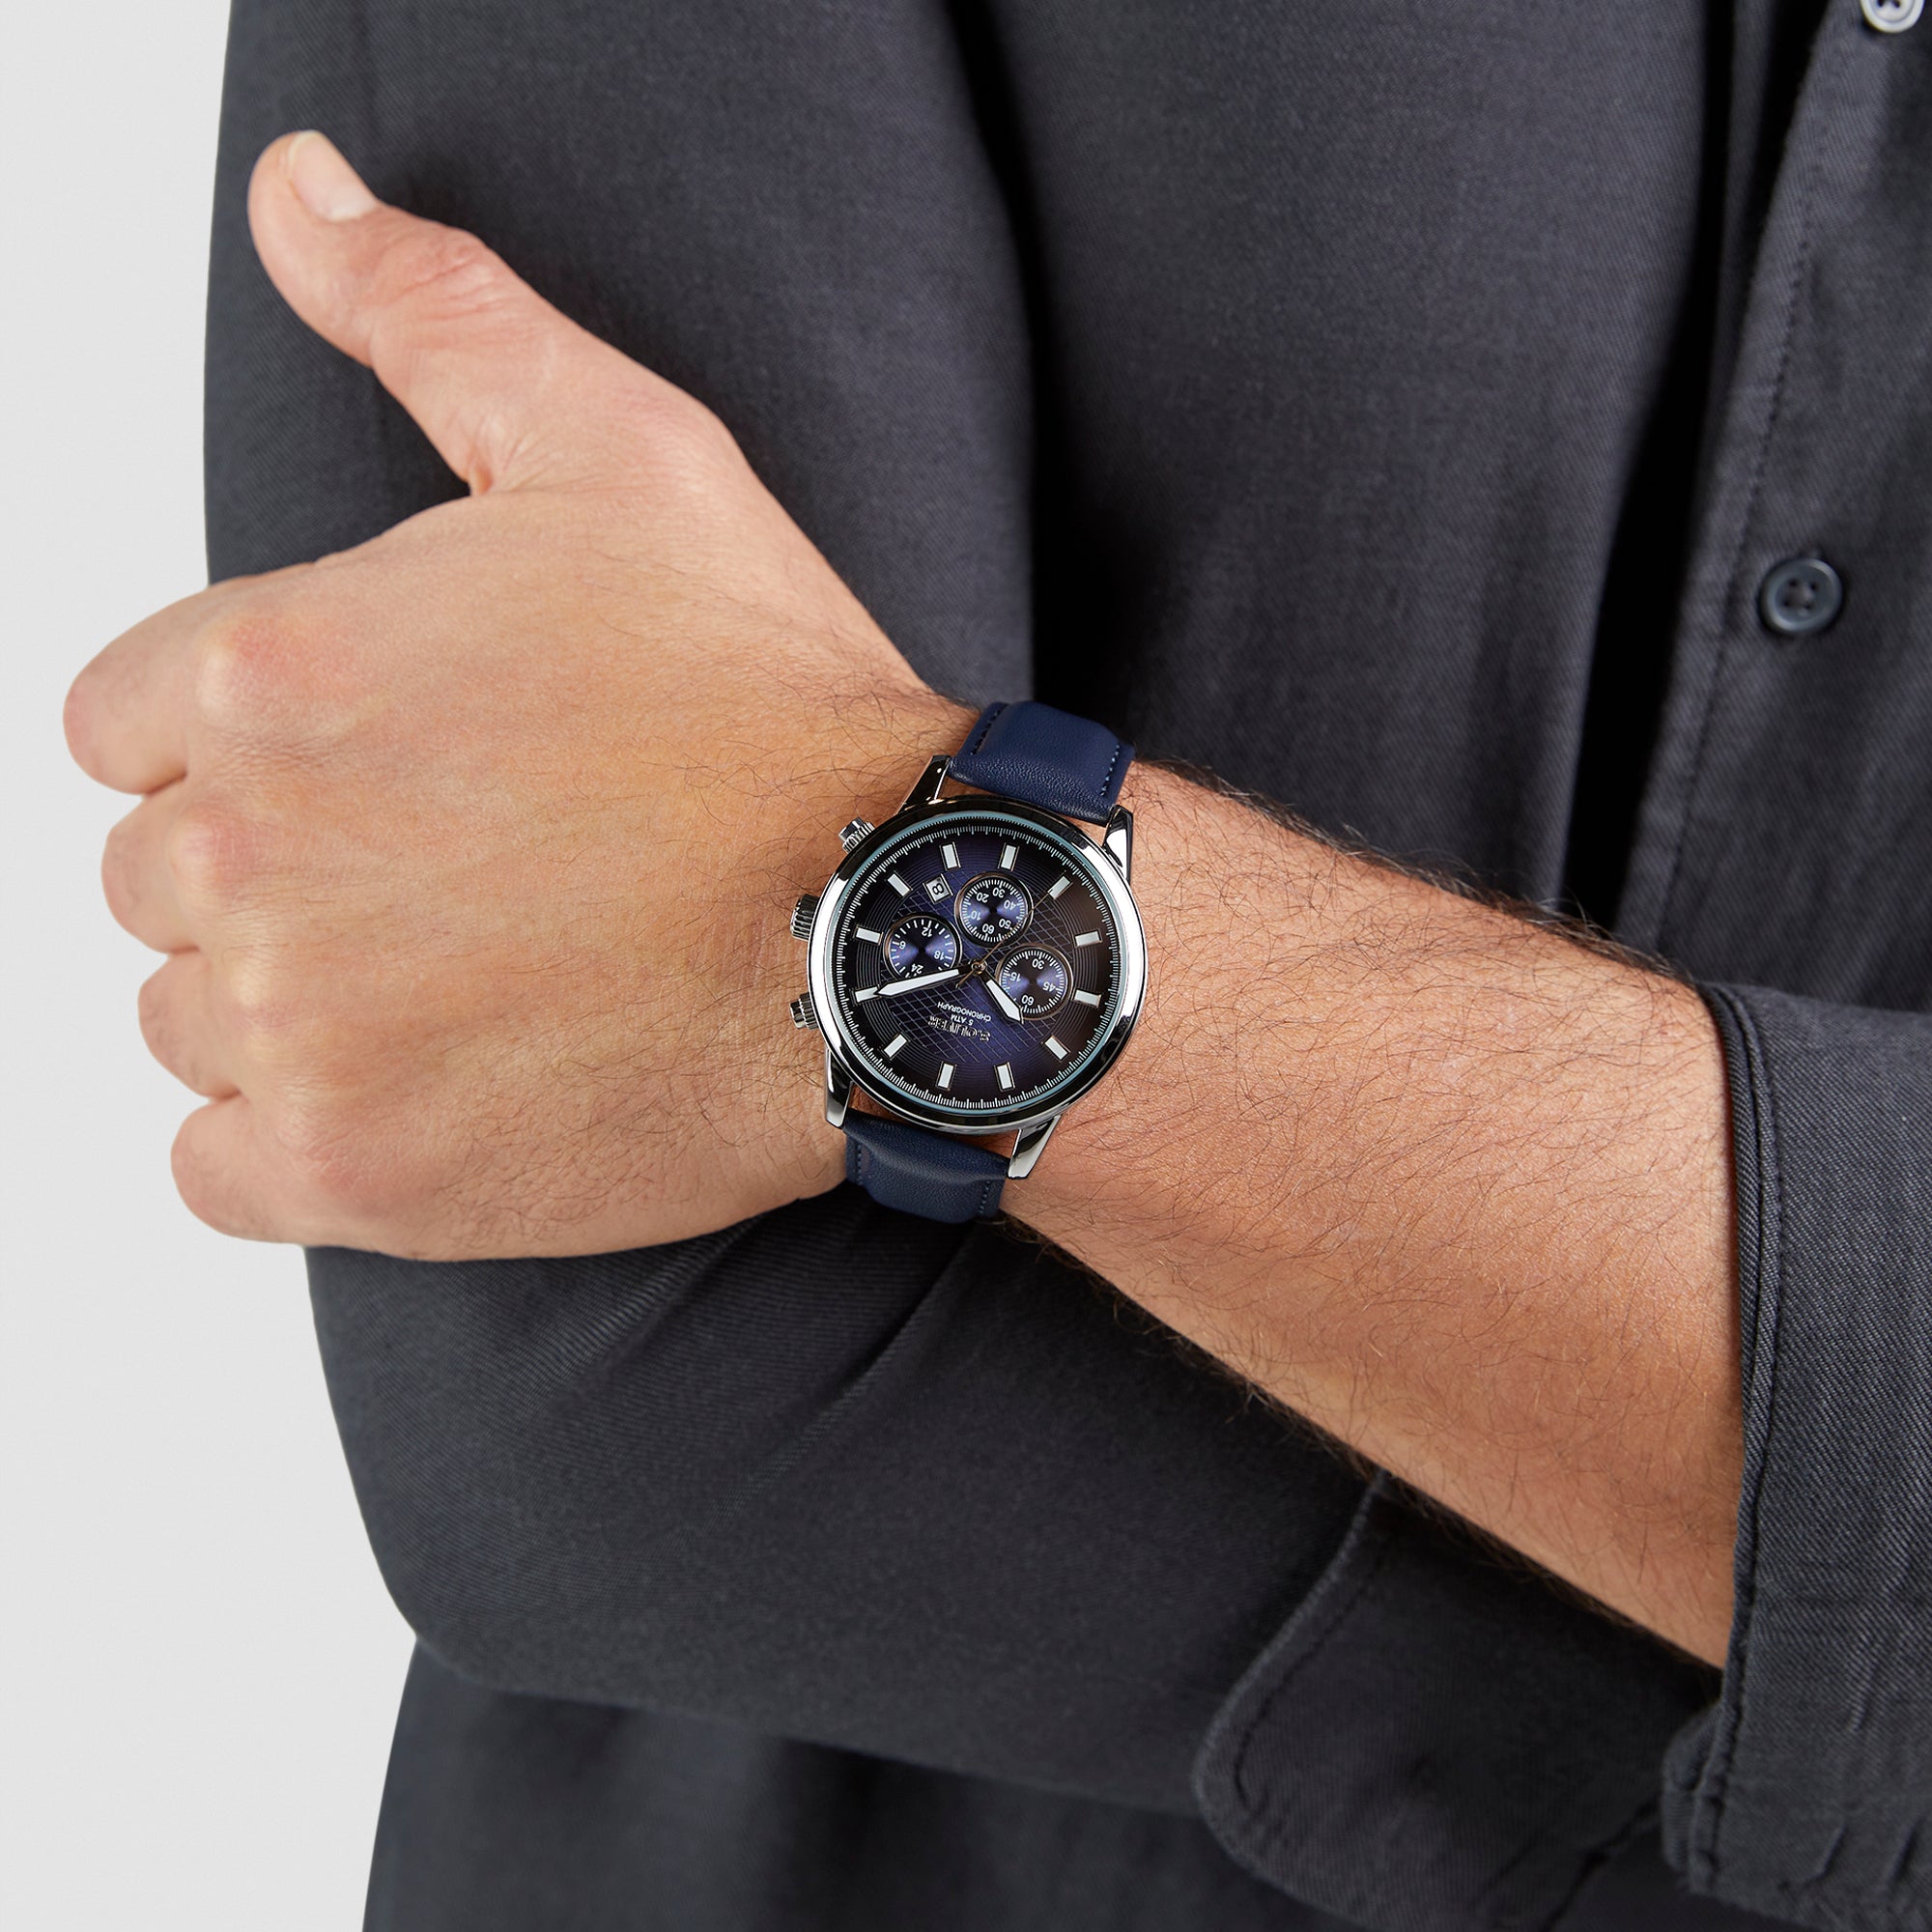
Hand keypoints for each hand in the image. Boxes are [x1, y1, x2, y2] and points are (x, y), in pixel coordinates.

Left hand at [66, 131, 961, 1256]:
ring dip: (305, 1010)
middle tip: (467, 883)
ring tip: (480, 984)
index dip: (260, 747)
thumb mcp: (620, 454)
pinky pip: (223, 1169)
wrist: (897, 924)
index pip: (127, 723)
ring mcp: (294, 1023)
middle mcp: (244, 844)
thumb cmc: (774, 705)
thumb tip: (297, 195)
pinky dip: (307, 1144)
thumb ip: (430, 311)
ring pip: (195, 1022)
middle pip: (163, 878)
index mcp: (267, 665)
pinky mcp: (349, 1173)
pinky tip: (440, 1090)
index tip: (392, 777)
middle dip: (290, 875)